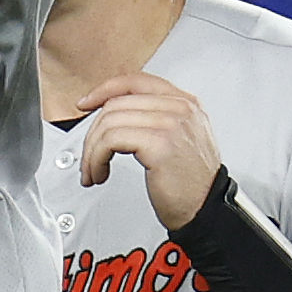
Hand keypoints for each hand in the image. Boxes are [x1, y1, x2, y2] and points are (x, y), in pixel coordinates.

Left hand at [61, 69, 223, 226]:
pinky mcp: (160, 144)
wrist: (205, 209)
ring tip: (93, 170)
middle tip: (89, 156)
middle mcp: (180, 108)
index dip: (105, 90)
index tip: (86, 103)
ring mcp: (171, 124)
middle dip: (92, 133)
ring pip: (109, 122)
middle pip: (117, 104)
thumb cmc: (190, 183)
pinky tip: (100, 173)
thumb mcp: (179, 139)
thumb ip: (155, 119)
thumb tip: (113, 115)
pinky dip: (96, 158)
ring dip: (91, 150)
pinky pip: (110, 140)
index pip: (136, 81)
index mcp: (185, 103)